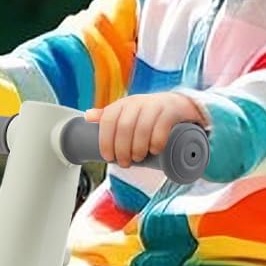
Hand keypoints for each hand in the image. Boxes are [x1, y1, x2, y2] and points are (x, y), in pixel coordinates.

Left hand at [88, 92, 208, 167]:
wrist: (178, 105)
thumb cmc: (148, 114)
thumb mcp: (127, 113)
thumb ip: (109, 116)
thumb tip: (87, 116)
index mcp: (123, 104)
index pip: (108, 119)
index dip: (105, 140)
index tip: (108, 157)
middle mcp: (137, 102)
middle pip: (124, 127)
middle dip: (122, 149)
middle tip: (125, 163)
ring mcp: (155, 105)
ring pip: (142, 127)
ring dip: (138, 147)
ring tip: (139, 158)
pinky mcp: (172, 111)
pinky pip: (162, 126)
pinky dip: (157, 141)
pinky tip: (155, 150)